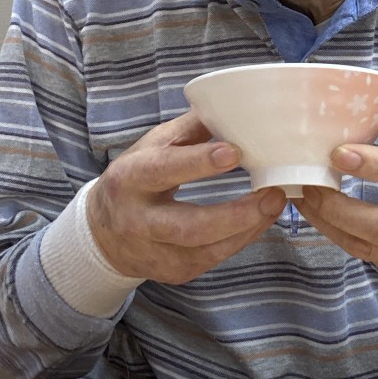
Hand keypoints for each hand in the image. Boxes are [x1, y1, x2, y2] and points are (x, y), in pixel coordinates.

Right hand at [87, 111, 285, 282]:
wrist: (102, 231)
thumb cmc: (137, 176)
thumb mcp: (153, 145)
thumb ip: (191, 128)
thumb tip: (233, 106)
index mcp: (130, 177)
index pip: (164, 169)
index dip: (198, 162)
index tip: (235, 152)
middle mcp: (137, 220)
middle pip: (187, 226)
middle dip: (234, 213)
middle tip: (272, 194)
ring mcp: (153, 252)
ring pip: (203, 249)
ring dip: (246, 229)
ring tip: (275, 204)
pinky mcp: (172, 272)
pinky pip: (211, 260)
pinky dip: (240, 240)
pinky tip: (260, 221)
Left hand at [295, 86, 377, 319]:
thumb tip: (376, 85)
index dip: (376, 166)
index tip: (338, 153)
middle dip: (341, 207)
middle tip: (309, 183)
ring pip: (371, 246)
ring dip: (329, 222)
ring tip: (303, 195)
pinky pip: (365, 255)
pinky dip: (335, 233)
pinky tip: (317, 213)